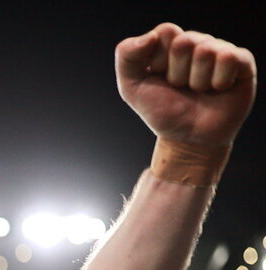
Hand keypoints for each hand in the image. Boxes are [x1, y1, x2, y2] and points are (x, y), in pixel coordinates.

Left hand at [116, 23, 255, 146]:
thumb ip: (126, 56)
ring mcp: (220, 51)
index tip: (159, 78)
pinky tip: (218, 90)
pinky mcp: (242, 62)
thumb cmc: (162, 112)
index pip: (165, 32)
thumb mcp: (131, 87)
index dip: (159, 60)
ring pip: (206, 51)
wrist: (187, 139)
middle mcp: (197, 43)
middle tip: (181, 87)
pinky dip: (218, 81)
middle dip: (177, 73)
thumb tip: (150, 36)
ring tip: (198, 91)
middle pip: (184, 41)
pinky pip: (229, 57)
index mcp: (172, 44)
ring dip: (197, 81)